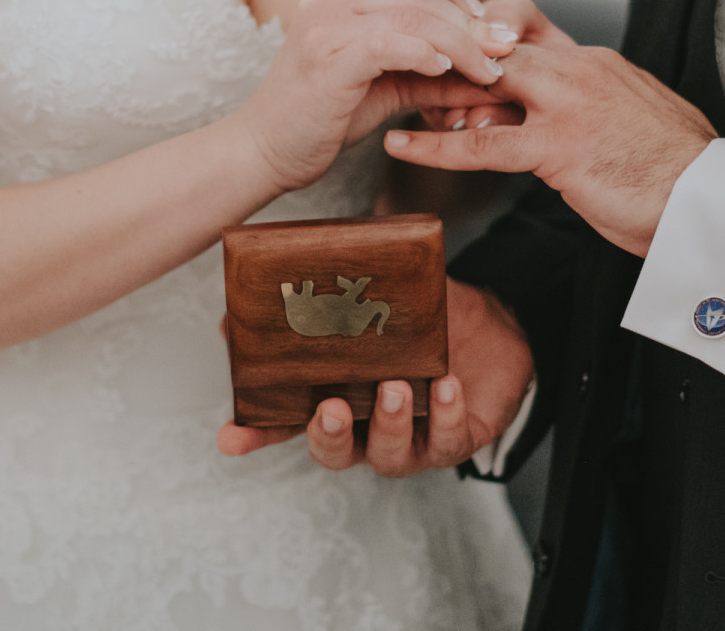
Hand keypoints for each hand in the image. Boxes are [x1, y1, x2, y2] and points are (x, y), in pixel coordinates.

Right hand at [217, 279, 534, 476]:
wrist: (495, 327)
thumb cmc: (426, 319)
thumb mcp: (378, 298)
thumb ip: (333, 291)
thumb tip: (282, 268)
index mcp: (339, 395)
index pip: (287, 422)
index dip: (257, 434)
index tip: (229, 438)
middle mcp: (368, 427)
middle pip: (333, 451)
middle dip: (329, 435)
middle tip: (333, 408)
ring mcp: (411, 439)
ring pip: (388, 456)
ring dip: (389, 423)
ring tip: (396, 386)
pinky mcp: (456, 439)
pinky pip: (447, 441)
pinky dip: (446, 416)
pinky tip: (448, 387)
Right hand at [235, 0, 514, 192]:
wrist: (266, 152)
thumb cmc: (323, 116)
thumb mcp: (388, 83)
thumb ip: (434, 69)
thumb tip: (494, 67)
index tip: (486, 19)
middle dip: (471, 20)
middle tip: (504, 48)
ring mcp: (322, 24)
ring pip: (413, 16)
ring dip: (460, 43)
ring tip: (487, 70)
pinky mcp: (325, 60)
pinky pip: (390, 44)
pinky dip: (426, 55)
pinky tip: (446, 71)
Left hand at [388, 0, 716, 256]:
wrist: (714, 203)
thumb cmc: (675, 173)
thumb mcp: (634, 122)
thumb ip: (595, 107)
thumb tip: (571, 117)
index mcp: (598, 62)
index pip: (527, 27)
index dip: (480, 34)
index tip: (447, 47)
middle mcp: (581, 70)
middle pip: (495, 43)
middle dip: (446, 56)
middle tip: (408, 71)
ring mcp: (570, 106)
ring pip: (484, 82)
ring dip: (435, 92)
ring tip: (396, 101)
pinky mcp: (561, 148)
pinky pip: (482, 145)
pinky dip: (434, 147)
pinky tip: (400, 147)